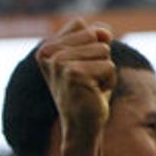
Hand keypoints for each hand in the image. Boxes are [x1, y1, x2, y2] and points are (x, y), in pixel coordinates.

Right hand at [36, 19, 115, 142]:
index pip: (86, 28)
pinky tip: (94, 94)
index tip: (82, 71)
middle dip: (101, 60)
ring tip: (91, 87)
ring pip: (104, 51)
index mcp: (47, 47)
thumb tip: (104, 32)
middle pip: (96, 37)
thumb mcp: (93, 59)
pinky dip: (109, 82)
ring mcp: (58, 62)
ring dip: (106, 72)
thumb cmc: (89, 92)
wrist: (83, 126)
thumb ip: (98, 38)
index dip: (94, 49)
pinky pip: (109, 66)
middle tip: (89, 81)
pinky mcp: (73, 74)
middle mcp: (48, 52)